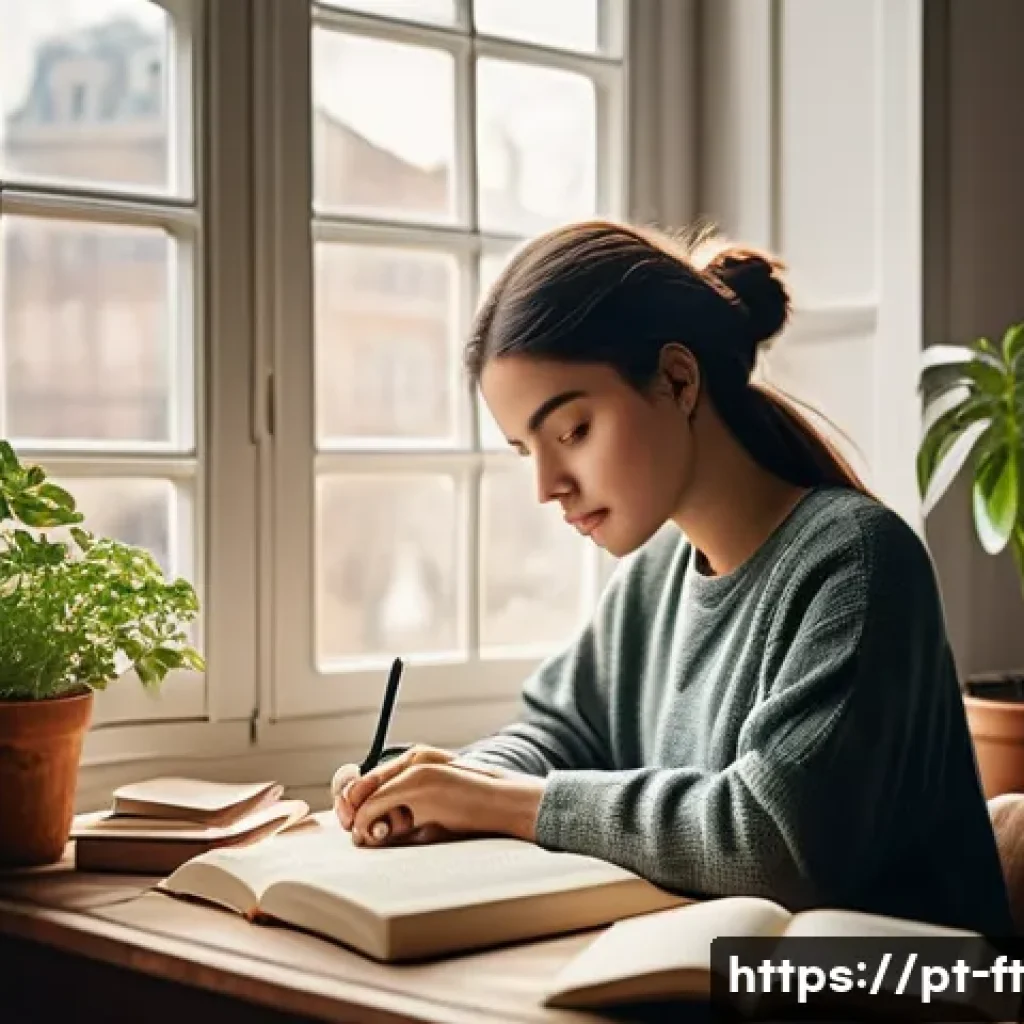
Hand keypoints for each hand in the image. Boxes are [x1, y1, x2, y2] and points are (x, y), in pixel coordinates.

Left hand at [337, 745, 544, 847]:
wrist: (510, 804)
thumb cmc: (476, 814)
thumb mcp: (432, 815)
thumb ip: (400, 815)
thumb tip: (362, 833)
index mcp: (417, 761)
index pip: (368, 779)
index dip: (354, 803)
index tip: (355, 827)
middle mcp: (413, 758)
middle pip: (358, 784)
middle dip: (354, 811)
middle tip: (365, 834)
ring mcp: (416, 767)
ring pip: (364, 795)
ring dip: (366, 820)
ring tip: (387, 833)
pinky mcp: (419, 780)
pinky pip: (375, 803)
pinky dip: (368, 822)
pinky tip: (382, 833)